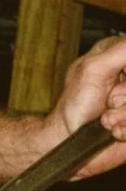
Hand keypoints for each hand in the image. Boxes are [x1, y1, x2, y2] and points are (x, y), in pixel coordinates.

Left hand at [48, 35, 125, 176]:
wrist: (69, 139)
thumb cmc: (74, 104)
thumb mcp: (94, 69)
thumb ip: (122, 51)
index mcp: (118, 54)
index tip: (121, 75)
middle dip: (125, 95)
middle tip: (109, 99)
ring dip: (124, 115)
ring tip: (106, 117)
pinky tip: (113, 129)